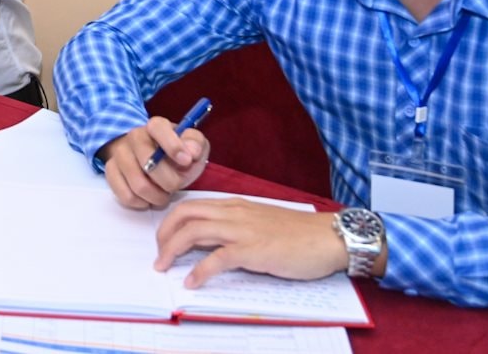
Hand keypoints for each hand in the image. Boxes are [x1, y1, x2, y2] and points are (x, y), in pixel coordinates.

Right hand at [96, 117, 211, 209]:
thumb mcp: (194, 146)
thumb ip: (196, 144)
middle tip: (176, 186)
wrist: (155, 160)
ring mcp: (120, 154)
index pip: (158, 129)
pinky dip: (141, 202)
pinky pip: (125, 195)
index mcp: (156, 126)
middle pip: (148, 163)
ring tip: (164, 194)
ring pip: (137, 184)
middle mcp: (134, 136)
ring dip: (156, 196)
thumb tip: (191, 152)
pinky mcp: (111, 172)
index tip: (187, 161)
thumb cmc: (177, 154)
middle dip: (169, 182)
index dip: (173, 146)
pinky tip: (149, 198)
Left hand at [155, 200, 352, 287]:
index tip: (163, 239)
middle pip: (185, 214)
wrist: (329, 238)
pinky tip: (192, 283)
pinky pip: (217, 258)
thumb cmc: (299, 234)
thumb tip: (214, 241)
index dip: (171, 221)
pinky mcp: (254, 250)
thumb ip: (237, 226)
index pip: (191, 205)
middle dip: (164, 234)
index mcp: (234, 205)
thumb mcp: (260, 222)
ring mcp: (243, 230)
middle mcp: (234, 213)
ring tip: (163, 267)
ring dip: (172, 250)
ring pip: (194, 232)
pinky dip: (199, 271)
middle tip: (158, 255)